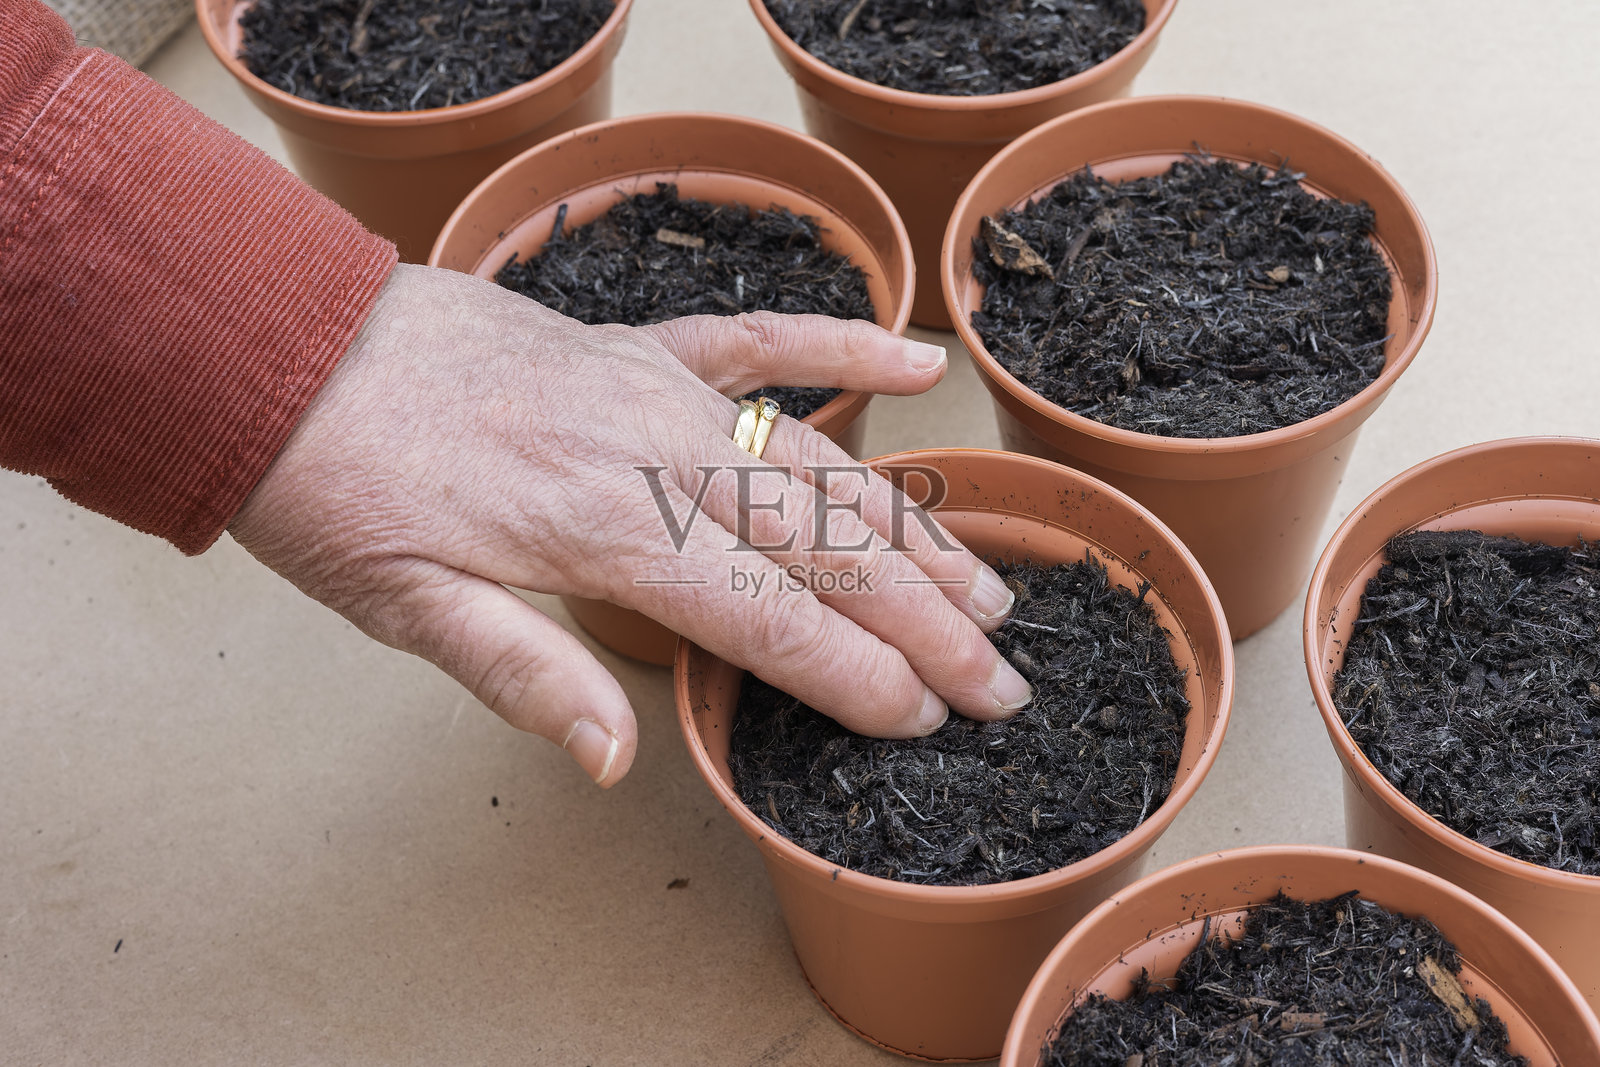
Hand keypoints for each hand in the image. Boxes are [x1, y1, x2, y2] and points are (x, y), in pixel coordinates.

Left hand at [229, 264, 1030, 786]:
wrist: (288, 346)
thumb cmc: (342, 489)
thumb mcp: (409, 609)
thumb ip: (527, 676)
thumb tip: (620, 763)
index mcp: (604, 530)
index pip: (769, 619)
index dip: (859, 677)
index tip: (928, 721)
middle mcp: (656, 452)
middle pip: (825, 546)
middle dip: (927, 621)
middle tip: (1005, 680)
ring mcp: (658, 387)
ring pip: (820, 461)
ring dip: (915, 528)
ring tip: (990, 585)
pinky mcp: (640, 343)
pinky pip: (762, 339)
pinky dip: (843, 350)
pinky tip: (915, 368)